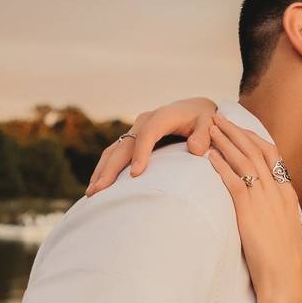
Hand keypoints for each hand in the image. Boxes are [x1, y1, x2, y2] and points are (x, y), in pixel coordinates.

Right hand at [85, 97, 216, 195]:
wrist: (196, 109)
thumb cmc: (204, 119)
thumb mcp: (209, 123)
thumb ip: (204, 135)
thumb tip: (195, 149)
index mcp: (163, 116)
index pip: (148, 134)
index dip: (141, 153)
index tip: (136, 174)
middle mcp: (145, 121)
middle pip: (124, 145)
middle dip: (111, 168)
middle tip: (100, 190)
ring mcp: (136, 130)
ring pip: (114, 149)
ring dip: (102, 170)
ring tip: (92, 193)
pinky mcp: (133, 139)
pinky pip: (115, 153)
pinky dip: (105, 168)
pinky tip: (98, 184)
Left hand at [205, 114, 301, 302]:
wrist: (285, 279)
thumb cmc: (281, 261)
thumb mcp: (281, 229)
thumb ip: (271, 212)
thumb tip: (258, 206)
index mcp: (287, 194)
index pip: (272, 154)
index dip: (253, 137)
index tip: (239, 127)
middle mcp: (278, 192)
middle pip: (256, 151)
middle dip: (236, 131)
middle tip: (219, 117)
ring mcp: (265, 201)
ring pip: (244, 161)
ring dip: (225, 142)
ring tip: (210, 128)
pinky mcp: (250, 213)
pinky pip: (234, 182)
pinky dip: (221, 166)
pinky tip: (209, 157)